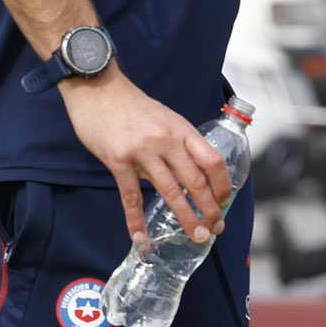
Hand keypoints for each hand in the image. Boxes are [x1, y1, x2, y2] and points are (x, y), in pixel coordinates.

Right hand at [59, 69, 232, 245]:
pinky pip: (130, 196)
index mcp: (182, 130)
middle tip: (216, 228)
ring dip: (185, 217)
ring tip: (195, 236)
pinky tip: (141, 237)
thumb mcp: (166, 118)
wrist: (99, 89)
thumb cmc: (134, 106)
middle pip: (195, 181)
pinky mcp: (118, 161)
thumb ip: (178, 143)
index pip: (212, 160)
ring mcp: (143, 152)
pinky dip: (135, 220)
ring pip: (170, 191)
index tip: (226, 200)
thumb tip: (190, 171)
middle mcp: (167, 141)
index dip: (223, 183)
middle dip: (209, 208)